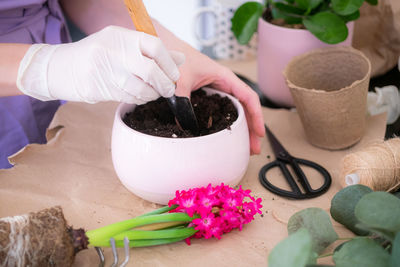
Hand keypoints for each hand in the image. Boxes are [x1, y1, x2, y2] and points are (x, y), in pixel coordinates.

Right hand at [17, 26, 183, 103]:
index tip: (174, 74)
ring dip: (152, 95)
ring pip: (140, 88)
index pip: (154, 46)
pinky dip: (139, 99)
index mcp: (121, 36)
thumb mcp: (123, 45)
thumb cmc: (97, 55)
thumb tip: (180, 59)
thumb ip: (152, 52)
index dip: (169, 63)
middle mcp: (113, 51)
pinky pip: (128, 97)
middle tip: (168, 89)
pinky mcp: (98, 89)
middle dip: (164, 84)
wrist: (60, 67)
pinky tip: (140, 97)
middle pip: (150, 70)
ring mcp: (104, 70)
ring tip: (155, 94)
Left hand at [175, 51, 264, 154]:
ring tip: (244, 147)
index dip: (256, 116)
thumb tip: (184, 127)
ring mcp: (216, 91)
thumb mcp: (180, 81)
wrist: (165, 48)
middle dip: (251, 128)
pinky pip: (222, 111)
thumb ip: (182, 103)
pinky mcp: (207, 96)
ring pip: (234, 111)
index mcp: (225, 77)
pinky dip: (227, 124)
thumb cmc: (177, 56)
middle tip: (254, 148)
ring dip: (241, 128)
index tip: (259, 133)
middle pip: (245, 108)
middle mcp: (224, 85)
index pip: (248, 98)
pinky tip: (226, 136)